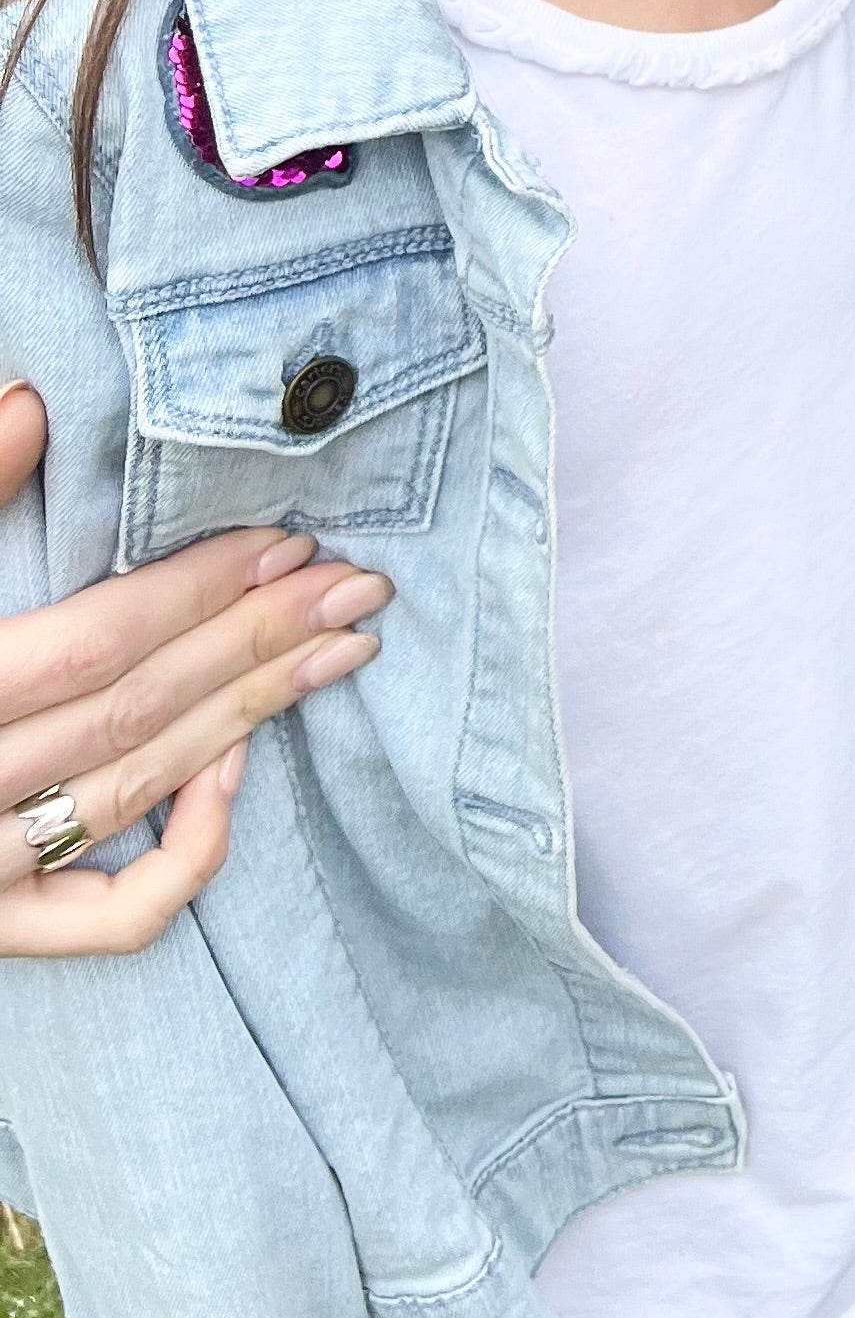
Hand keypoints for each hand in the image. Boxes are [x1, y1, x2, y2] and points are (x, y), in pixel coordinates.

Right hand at [0, 382, 392, 957]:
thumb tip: (32, 399)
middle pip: (136, 713)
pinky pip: (111, 918)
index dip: (195, 591)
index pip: (92, 644)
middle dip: (257, 642)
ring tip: (340, 653)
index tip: (287, 538)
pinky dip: (188, 854)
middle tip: (360, 587)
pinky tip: (236, 775)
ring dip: (252, 719)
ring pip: (140, 796)